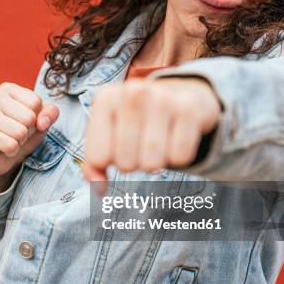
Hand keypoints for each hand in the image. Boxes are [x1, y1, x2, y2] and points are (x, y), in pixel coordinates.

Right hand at [0, 82, 59, 176]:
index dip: (37, 116)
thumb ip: (51, 113)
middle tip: (20, 131)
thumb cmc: (24, 129)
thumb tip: (42, 123)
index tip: (27, 120)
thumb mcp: (42, 118)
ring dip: (21, 141)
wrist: (4, 154)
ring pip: (20, 133)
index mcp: (8, 89)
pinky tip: (5, 147)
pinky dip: (13, 151)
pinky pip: (10, 146)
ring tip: (12, 138)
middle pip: (29, 117)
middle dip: (29, 130)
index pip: (35, 102)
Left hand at [83, 77, 221, 191]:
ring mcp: (163, 99)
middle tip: (141, 144)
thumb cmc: (137, 120)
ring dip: (155, 162)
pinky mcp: (189, 110)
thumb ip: (94, 162)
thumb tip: (99, 189)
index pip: (99, 158)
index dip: (108, 162)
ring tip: (157, 142)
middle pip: (126, 164)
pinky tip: (176, 137)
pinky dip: (178, 156)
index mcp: (106, 99)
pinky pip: (180, 158)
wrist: (180, 95)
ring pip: (152, 164)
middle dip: (134, 163)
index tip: (117, 147)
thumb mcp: (108, 132)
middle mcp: (133, 93)